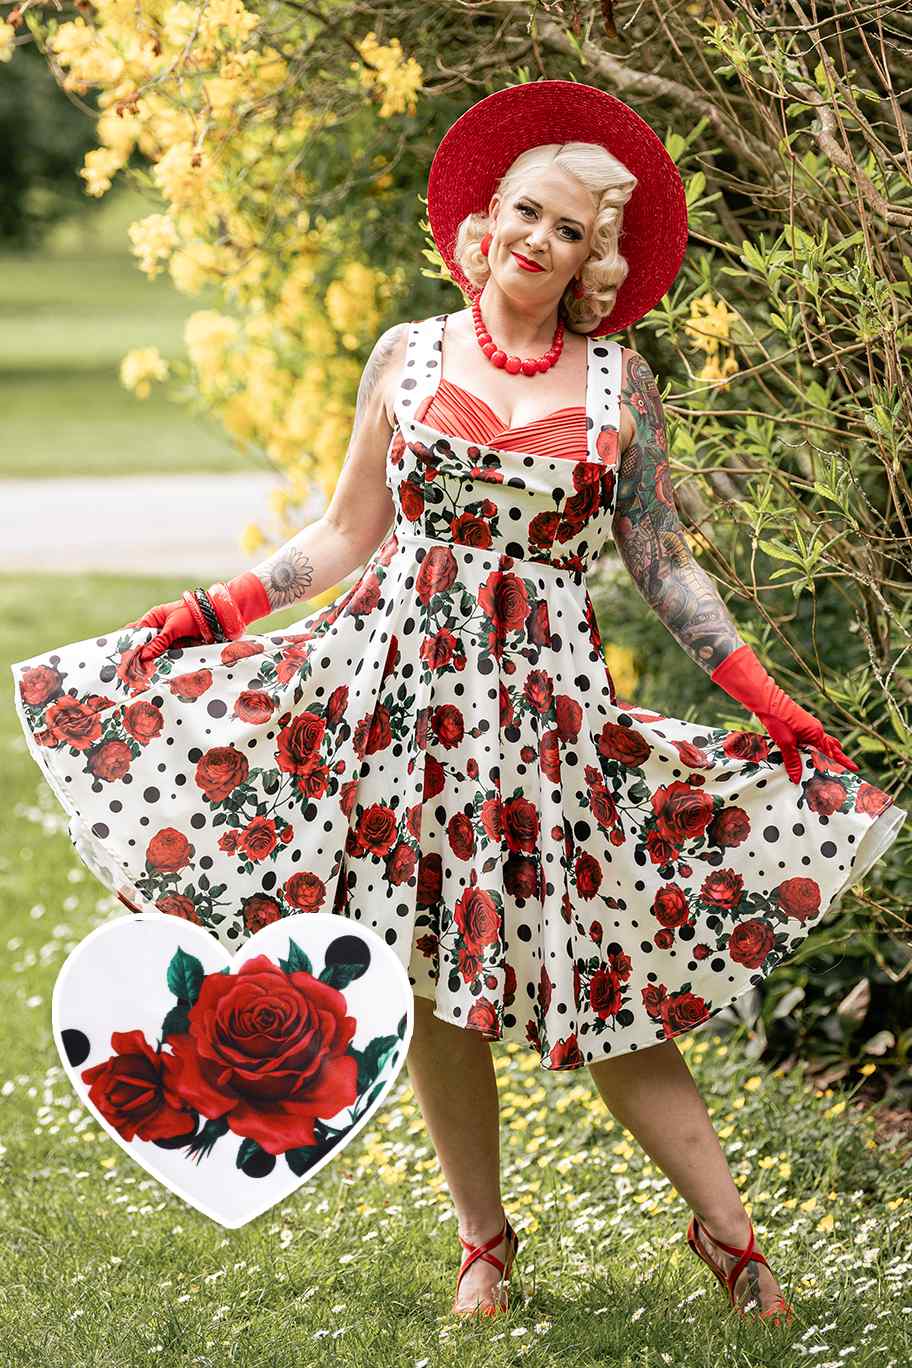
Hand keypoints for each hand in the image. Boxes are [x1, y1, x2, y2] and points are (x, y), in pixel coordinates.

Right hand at [123, 574, 271, 671]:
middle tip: (126, 673)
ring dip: (150, 665)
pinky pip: (169, 659)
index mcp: (153, 619)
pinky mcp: (179, 649)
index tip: (116, 656)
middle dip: (136, 658)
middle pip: (143, 646)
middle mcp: (159, 630)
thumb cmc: (193, 614)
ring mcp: (169, 641)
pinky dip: (164, 667)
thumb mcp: (173, 627)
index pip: (133, 632)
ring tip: (139, 679)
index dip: (125, 643)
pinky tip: (157, 676)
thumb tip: (143, 657)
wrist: (217, 617)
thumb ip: (159, 641)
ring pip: (155, 655)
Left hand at [711, 644, 859, 784]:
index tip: (855, 768)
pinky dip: (815, 748)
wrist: (767, 701)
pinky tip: (809, 753)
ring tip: (830, 763)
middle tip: (845, 769)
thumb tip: (797, 778)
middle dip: (837, 758)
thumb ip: (793, 761)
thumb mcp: (785, 743)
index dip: (843, 762)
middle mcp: (816, 729)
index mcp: (817, 734)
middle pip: (831, 747)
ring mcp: (809, 726)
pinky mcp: (802, 725)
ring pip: (822, 742)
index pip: (833, 753)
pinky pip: (813, 739)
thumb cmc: (778, 719)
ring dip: (826, 752)